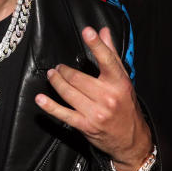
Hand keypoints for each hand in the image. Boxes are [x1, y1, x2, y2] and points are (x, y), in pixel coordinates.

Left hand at [35, 26, 152, 170]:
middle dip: (64, 71)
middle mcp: (108, 97)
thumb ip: (111, 54)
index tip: (87, 31)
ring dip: (56, 82)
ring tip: (52, 76)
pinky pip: (63, 113)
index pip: (107, 60)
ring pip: (69, 93)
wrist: (131, 139)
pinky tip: (41, 99)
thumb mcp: (123, 80)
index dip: (96, 45)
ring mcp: (96, 112)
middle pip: (78, 78)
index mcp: (119, 83)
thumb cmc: (125, 106)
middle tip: (59, 67)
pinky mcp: (85, 125)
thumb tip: (104, 32)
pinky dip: (49, 106)